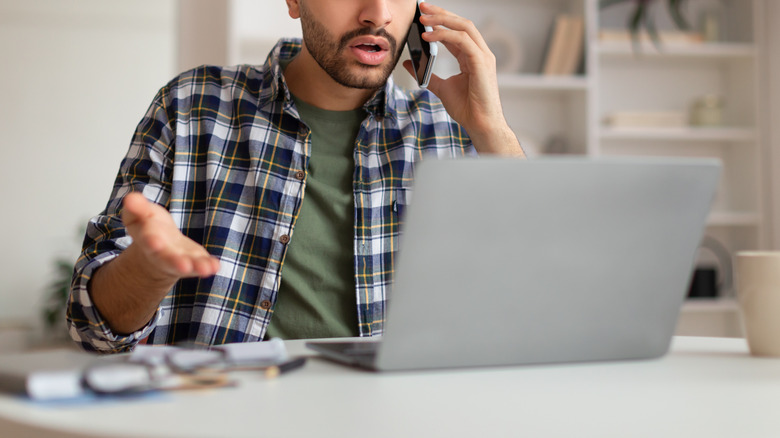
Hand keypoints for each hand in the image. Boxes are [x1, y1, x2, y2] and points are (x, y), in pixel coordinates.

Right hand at [122, 192, 219, 280]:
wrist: (160, 245)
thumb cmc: (150, 227)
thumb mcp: (141, 214)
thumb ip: (136, 207)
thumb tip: (130, 198)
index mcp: (148, 240)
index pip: (148, 241)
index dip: (151, 241)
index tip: (155, 242)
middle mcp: (164, 254)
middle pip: (168, 259)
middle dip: (175, 262)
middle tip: (183, 266)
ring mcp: (181, 259)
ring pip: (187, 265)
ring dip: (196, 267)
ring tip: (205, 269)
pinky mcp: (196, 260)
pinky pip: (203, 264)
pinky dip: (209, 266)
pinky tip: (215, 267)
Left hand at [403, 2, 522, 155]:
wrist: (479, 125)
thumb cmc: (467, 109)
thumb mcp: (441, 88)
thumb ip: (426, 74)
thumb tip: (409, 63)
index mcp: (472, 57)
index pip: (457, 31)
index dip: (441, 20)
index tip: (423, 14)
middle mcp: (480, 53)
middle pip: (462, 24)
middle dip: (441, 13)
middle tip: (422, 7)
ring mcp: (483, 57)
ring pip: (464, 27)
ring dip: (442, 20)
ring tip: (423, 19)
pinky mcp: (481, 63)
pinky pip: (463, 41)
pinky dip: (445, 36)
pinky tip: (429, 36)